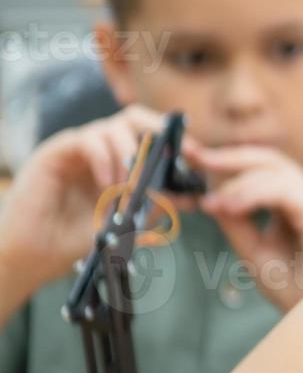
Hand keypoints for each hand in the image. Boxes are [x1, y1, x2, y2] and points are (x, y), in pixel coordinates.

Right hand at [0, 105, 178, 297]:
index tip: (197, 157)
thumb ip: (154, 207)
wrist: (34, 255)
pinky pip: (88, 139)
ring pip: (114, 127)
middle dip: (159, 131)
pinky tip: (108, 184)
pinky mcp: (57, 151)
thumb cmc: (76, 238)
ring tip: (130, 188)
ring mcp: (79, 147)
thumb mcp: (126, 223)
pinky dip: (105, 159)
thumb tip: (192, 198)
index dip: (177, 141)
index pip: (152, 134)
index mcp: (120, 160)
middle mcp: (101, 148)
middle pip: (135, 117)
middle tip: (174, 157)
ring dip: (130, 156)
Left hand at [192, 146, 302, 313]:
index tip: (187, 160)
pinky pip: (282, 189)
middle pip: (265, 158)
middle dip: (225, 156)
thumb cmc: (296, 289)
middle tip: (191, 157)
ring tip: (209, 204)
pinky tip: (230, 208)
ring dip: (234, 181)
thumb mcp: (254, 251)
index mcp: (292, 202)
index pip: (257, 170)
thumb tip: (209, 198)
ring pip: (271, 169)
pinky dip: (252, 194)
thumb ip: (236, 223)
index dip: (222, 163)